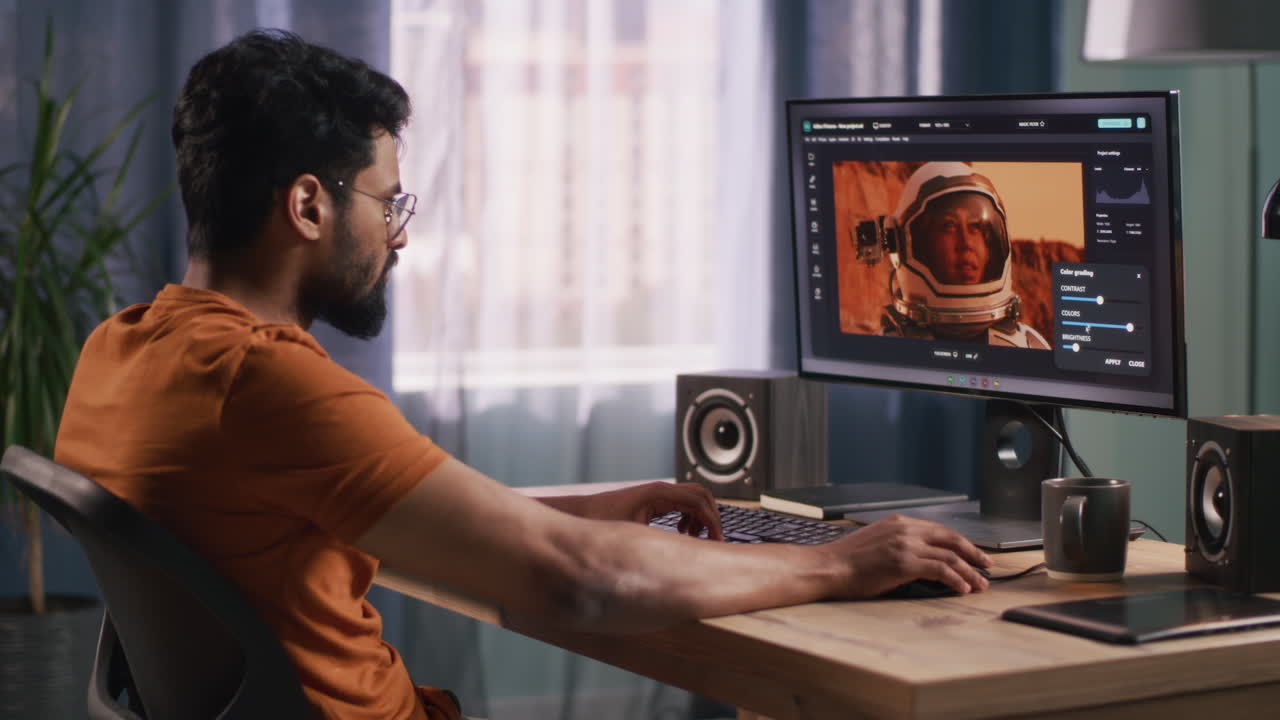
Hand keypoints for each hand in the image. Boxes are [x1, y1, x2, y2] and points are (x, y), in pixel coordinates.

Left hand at [582, 482, 723, 540]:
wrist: (583, 514)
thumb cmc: (602, 520)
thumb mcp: (633, 534)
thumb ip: (659, 542)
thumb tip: (682, 555)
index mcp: (659, 494)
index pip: (698, 501)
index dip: (712, 520)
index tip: (717, 539)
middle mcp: (661, 490)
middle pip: (701, 495)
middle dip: (711, 517)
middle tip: (714, 539)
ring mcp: (658, 494)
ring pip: (693, 499)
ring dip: (701, 517)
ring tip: (695, 537)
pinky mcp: (654, 500)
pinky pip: (682, 504)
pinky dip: (689, 517)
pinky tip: (682, 532)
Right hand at [827, 514, 990, 597]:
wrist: (828, 567)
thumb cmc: (847, 561)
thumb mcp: (876, 543)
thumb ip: (899, 544)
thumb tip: (919, 558)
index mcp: (898, 522)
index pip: (939, 530)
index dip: (960, 543)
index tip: (972, 554)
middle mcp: (905, 529)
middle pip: (951, 538)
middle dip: (973, 553)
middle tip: (987, 565)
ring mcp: (905, 545)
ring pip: (950, 556)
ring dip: (969, 572)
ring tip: (980, 584)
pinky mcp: (904, 563)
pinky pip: (940, 570)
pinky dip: (956, 580)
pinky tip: (963, 589)